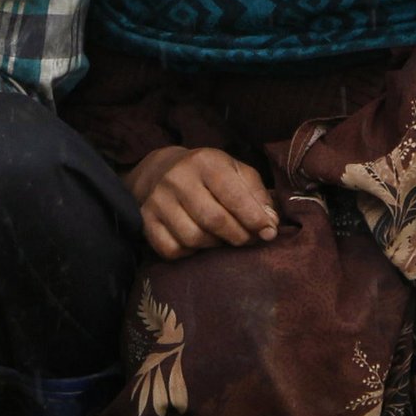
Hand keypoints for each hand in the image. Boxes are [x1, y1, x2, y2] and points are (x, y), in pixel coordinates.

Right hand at [129, 145, 281, 257]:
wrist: (160, 170)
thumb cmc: (208, 174)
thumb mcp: (235, 171)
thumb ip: (257, 195)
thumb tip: (270, 224)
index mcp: (205, 162)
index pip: (234, 196)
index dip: (255, 220)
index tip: (268, 233)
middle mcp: (177, 179)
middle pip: (215, 221)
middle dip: (239, 236)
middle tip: (248, 239)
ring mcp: (158, 200)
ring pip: (193, 238)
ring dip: (214, 245)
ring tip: (221, 238)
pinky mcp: (145, 220)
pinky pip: (171, 250)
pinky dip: (189, 253)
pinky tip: (197, 242)